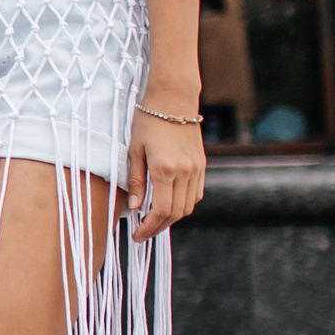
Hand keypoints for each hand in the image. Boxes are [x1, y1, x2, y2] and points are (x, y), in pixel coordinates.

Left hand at [125, 108, 206, 240]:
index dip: (148, 227)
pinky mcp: (201, 165)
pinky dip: (183, 205)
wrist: (173, 98)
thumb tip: (133, 207)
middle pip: (175, 213)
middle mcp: (184, 172)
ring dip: (171, 218)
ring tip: (154, 221)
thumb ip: (134, 181)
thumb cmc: (147, 121)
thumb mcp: (133, 150)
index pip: (159, 210)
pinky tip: (168, 204)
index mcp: (164, 169)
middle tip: (143, 233)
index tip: (137, 235)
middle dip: (159, 228)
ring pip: (188, 206)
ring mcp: (196, 169)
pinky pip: (195, 194)